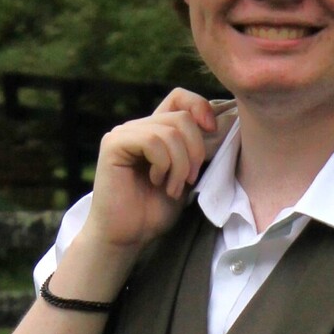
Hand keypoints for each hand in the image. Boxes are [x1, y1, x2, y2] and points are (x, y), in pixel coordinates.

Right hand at [73, 89, 236, 257]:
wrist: (128, 236)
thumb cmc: (155, 210)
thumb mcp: (186, 175)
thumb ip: (195, 149)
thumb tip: (219, 126)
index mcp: (155, 130)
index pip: (179, 96)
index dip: (200, 107)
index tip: (212, 130)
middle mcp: (138, 127)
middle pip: (182, 117)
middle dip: (195, 151)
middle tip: (189, 180)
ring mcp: (124, 133)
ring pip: (170, 131)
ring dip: (180, 164)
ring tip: (173, 188)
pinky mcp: (113, 145)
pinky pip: (151, 140)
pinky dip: (163, 164)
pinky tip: (156, 181)